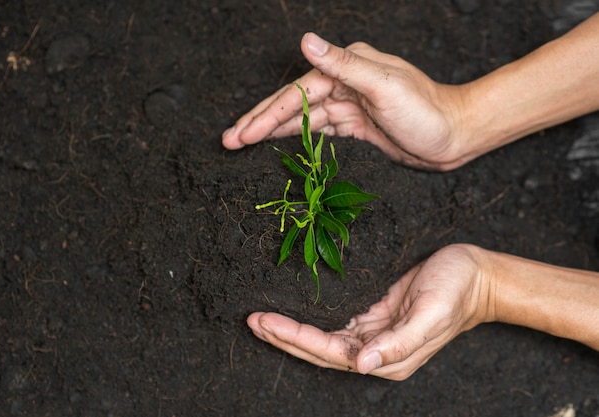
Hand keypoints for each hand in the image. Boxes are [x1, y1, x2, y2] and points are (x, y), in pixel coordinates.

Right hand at [222, 32, 471, 170]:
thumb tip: (305, 40)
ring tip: (243, 142)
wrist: (456, 136)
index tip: (242, 133)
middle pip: (292, 104)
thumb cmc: (427, 111)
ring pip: (301, 118)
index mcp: (347, 67)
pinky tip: (278, 142)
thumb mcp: (384, 86)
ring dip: (272, 130)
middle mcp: (344, 82)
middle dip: (259, 121)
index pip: (296, 92)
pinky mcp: (355, 125)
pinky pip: (318, 130)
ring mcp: (348, 104)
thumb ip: (343, 65)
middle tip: (229, 139)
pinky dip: (296, 136)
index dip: (267, 114)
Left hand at [247, 244, 491, 379]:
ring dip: (292, 330)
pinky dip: (311, 319)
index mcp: (388, 359)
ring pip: (323, 338)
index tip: (267, 323)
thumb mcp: (431, 315)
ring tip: (261, 318)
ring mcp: (373, 335)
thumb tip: (363, 364)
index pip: (330, 354)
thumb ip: (398, 344)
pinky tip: (294, 312)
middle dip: (284, 337)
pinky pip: (336, 322)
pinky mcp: (374, 316)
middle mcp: (376, 351)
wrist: (475, 274)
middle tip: (252, 320)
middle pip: (320, 350)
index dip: (296, 340)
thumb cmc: (456, 292)